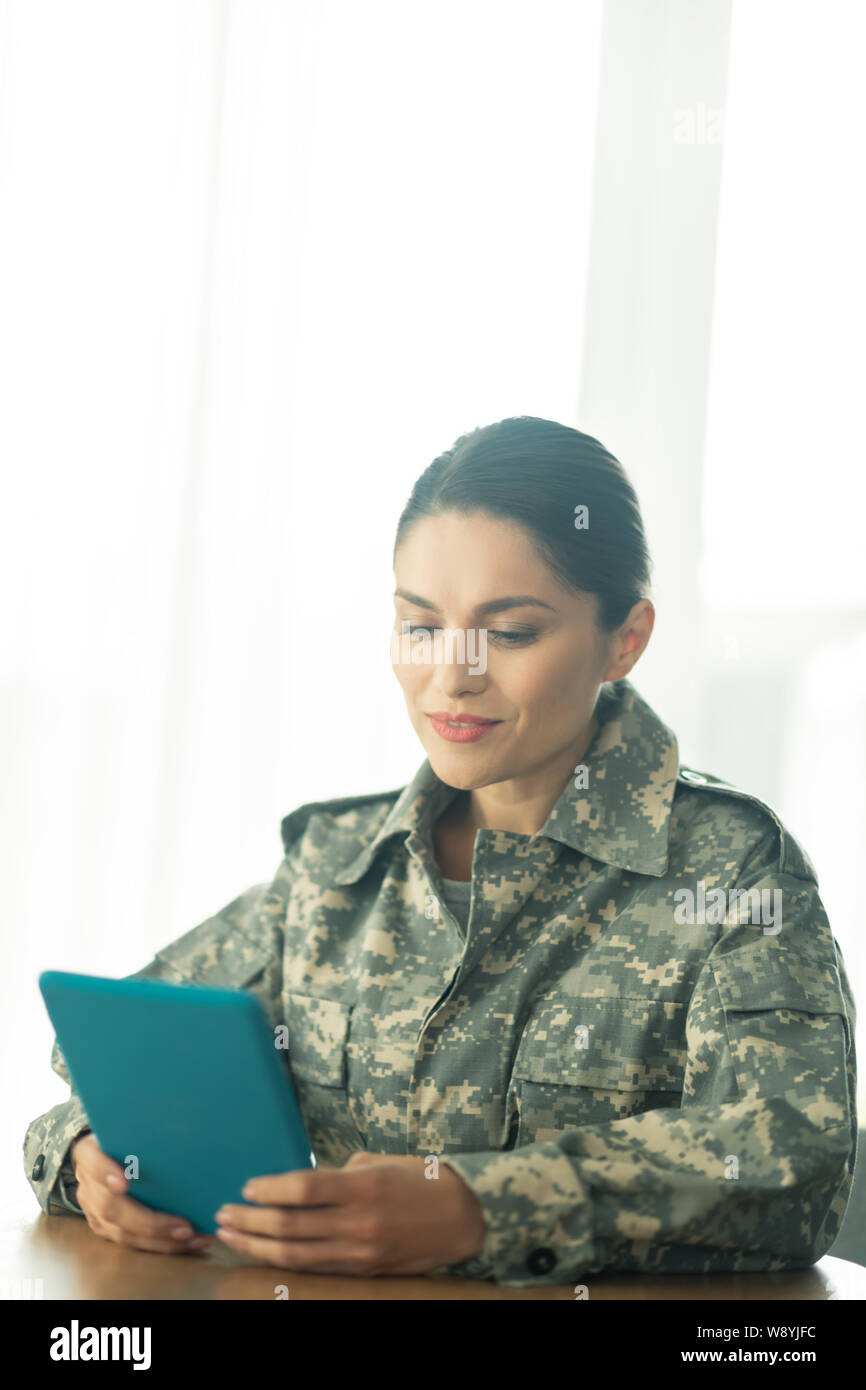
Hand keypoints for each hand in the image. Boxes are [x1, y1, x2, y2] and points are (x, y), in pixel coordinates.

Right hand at [68, 1132, 211, 1254]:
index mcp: (89, 1152)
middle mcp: (87, 1184)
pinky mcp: (103, 1227)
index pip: (93, 1161)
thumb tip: (183, 1125)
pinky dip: (161, 1245)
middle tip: (184, 1226)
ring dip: (161, 1240)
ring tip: (193, 1237)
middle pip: (111, 1208)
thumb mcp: (126, 1127)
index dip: (105, 1172)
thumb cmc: (121, 1136)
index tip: (123, 1183)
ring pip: (123, 1233)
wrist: (96, 1151)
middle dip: (150, 1221)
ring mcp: (92, 1209)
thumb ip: (142, 1131)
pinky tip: (188, 1241)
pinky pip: (130, 1243)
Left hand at [213, 1152, 486, 1274]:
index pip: (302, 1189)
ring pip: (295, 1255)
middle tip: (222, 1215)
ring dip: (257, 1247)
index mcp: (362, 1187)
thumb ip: (341, 1173)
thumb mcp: (380, 1162)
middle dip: (249, 1222)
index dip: (268, 1189)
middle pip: (290, 1227)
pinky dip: (284, 1261)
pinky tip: (265, 1253)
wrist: (462, 1218)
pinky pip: (315, 1268)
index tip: (246, 1186)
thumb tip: (303, 1183)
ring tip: (231, 1236)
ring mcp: (360, 1252)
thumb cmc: (421, 1179)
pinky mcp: (363, 1271)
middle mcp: (358, 1222)